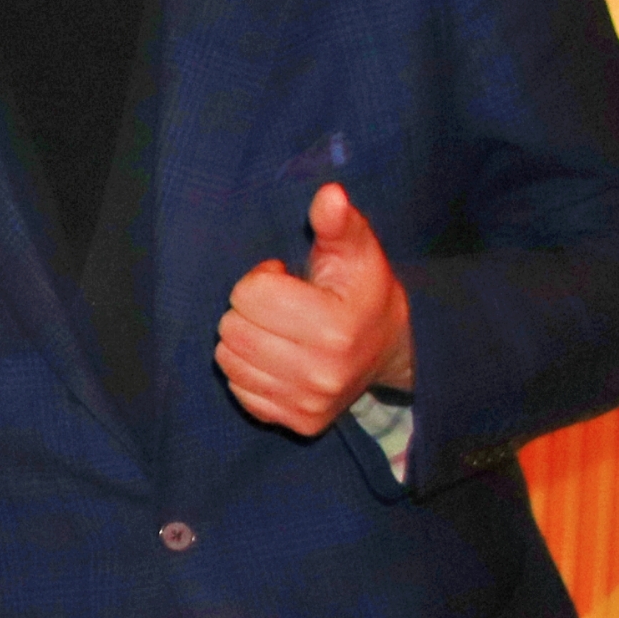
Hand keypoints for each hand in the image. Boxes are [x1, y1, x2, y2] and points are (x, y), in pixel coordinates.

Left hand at [217, 183, 414, 437]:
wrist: (390, 348)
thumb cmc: (362, 291)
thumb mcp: (356, 251)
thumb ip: (337, 223)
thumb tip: (329, 195)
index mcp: (335, 328)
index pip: (249, 295)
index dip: (262, 279)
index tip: (287, 280)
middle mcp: (322, 373)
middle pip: (232, 328)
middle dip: (249, 309)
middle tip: (282, 307)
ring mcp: (309, 403)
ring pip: (228, 359)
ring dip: (243, 338)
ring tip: (279, 330)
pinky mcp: (298, 423)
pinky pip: (238, 388)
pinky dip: (248, 369)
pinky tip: (278, 357)